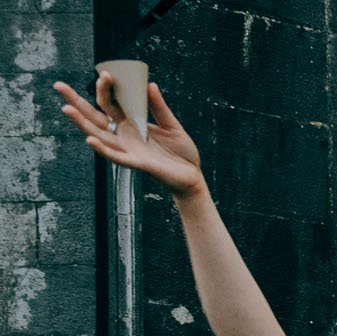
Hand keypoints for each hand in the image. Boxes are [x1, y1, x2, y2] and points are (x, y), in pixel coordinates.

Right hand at [54, 78, 204, 196]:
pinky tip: (89, 139)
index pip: (110, 103)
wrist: (192, 175)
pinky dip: (102, 149)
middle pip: (95, 116)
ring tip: (66, 109)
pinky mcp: (136, 162)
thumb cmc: (181, 151)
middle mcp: (124, 135)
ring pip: (99, 135)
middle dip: (76, 102)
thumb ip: (159, 107)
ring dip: (82, 123)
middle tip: (58, 85)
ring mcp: (127, 149)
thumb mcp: (172, 125)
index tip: (105, 73)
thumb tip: (149, 84)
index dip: (105, 88)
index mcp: (130, 122)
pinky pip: (116, 156)